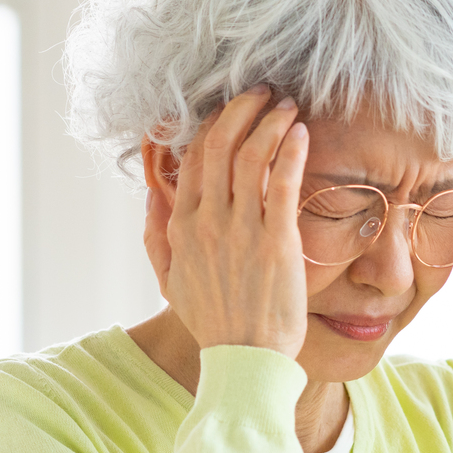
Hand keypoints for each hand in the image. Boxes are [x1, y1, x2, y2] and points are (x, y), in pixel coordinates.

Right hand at [143, 87, 310, 357]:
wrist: (245, 359)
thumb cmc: (214, 324)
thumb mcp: (170, 281)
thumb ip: (155, 237)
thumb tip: (150, 197)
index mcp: (182, 227)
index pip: (191, 159)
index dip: (211, 125)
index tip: (231, 110)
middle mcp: (207, 222)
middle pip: (219, 146)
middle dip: (241, 110)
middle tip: (263, 92)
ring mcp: (241, 230)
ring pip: (251, 156)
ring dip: (270, 122)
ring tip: (288, 106)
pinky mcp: (276, 241)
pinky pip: (282, 183)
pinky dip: (291, 151)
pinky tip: (301, 133)